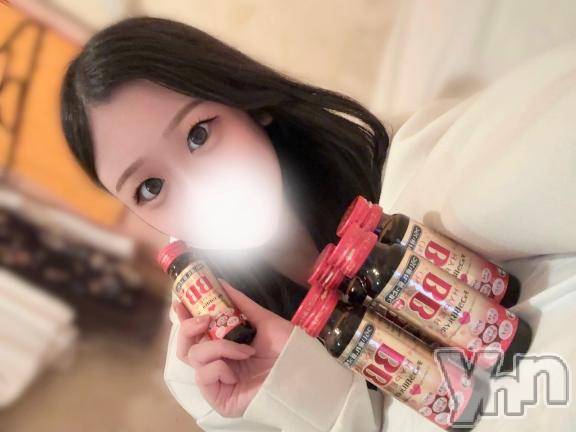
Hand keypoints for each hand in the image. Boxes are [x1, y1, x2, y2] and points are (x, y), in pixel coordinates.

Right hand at [174, 280, 293, 417]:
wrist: (301, 373)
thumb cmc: (286, 349)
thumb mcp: (264, 320)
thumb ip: (240, 303)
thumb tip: (221, 282)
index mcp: (226, 345)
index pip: (197, 333)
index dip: (185, 317)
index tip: (180, 301)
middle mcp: (218, 362)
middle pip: (186, 346)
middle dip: (188, 328)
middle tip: (204, 319)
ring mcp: (216, 380)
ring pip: (194, 357)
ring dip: (217, 347)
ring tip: (244, 349)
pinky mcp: (217, 397)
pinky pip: (203, 375)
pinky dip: (220, 366)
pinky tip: (239, 368)